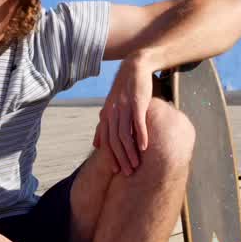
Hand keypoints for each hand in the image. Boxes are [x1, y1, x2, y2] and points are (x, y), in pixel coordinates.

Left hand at [93, 57, 152, 175]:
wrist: (134, 69)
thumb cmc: (124, 91)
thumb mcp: (110, 108)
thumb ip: (103, 126)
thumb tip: (96, 144)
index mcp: (106, 116)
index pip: (106, 141)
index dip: (110, 156)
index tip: (115, 170)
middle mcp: (112, 113)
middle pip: (114, 141)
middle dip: (120, 158)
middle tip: (128, 172)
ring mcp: (123, 109)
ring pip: (124, 135)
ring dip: (130, 151)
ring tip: (137, 164)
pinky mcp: (136, 103)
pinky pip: (137, 123)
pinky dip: (140, 136)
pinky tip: (144, 147)